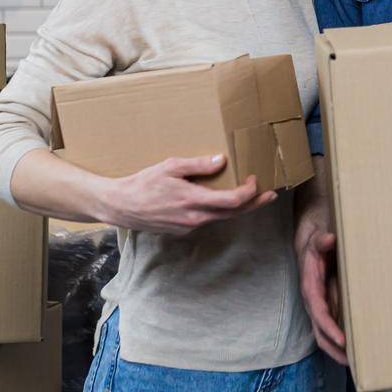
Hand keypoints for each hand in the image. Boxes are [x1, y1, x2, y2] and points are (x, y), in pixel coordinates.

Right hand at [100, 154, 277, 234]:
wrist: (121, 206)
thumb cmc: (144, 183)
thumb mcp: (171, 167)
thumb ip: (199, 165)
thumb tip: (223, 161)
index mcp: (194, 201)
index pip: (233, 202)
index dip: (250, 193)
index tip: (255, 180)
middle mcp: (195, 219)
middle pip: (234, 214)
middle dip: (254, 204)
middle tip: (271, 194)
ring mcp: (189, 227)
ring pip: (221, 219)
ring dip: (237, 208)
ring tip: (250, 196)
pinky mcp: (183, 231)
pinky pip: (207, 221)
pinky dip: (219, 212)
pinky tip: (221, 202)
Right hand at [295, 214, 346, 364]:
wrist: (309, 240)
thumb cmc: (316, 240)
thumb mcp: (316, 237)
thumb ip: (321, 240)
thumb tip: (329, 239)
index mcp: (310, 287)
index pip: (319, 312)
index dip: (329, 327)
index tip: (343, 340)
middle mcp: (313, 301)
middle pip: (320, 332)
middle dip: (334, 349)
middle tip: (353, 362)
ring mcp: (319, 305)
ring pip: (325, 334)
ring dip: (338, 350)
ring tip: (356, 363)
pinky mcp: (327, 305)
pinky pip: (333, 326)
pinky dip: (342, 339)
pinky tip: (356, 347)